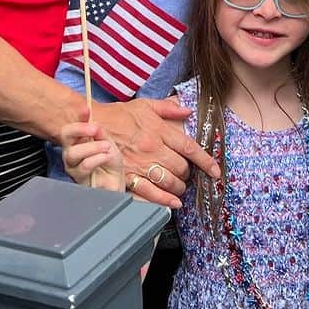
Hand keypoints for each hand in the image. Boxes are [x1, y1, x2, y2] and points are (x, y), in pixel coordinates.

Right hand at [60, 118, 124, 191]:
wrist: (116, 182)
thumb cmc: (109, 163)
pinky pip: (83, 166)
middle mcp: (71, 153)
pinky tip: (106, 157)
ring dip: (92, 147)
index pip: (72, 126)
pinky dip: (97, 158)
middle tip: (95, 129)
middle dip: (81, 129)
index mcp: (78, 141)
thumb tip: (93, 122)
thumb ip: (100, 133)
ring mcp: (73, 166)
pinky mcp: (78, 179)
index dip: (78, 117)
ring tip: (106, 148)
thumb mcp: (108, 143)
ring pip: (73, 153)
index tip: (86, 109)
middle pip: (65, 136)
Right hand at [94, 96, 220, 210]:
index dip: (205, 161)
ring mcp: (140, 165)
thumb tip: (188, 111)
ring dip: (178, 187)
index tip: (216, 171)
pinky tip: (173, 203)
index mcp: (158, 130)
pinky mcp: (128, 177)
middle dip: (187, 173)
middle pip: (181, 168)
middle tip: (185, 173)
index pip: (189, 148)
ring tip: (178, 186)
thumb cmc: (120, 115)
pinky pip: (150, 193)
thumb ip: (168, 108)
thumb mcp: (145, 105)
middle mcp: (152, 148)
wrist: (92, 125)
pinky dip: (164, 201)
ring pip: (169, 182)